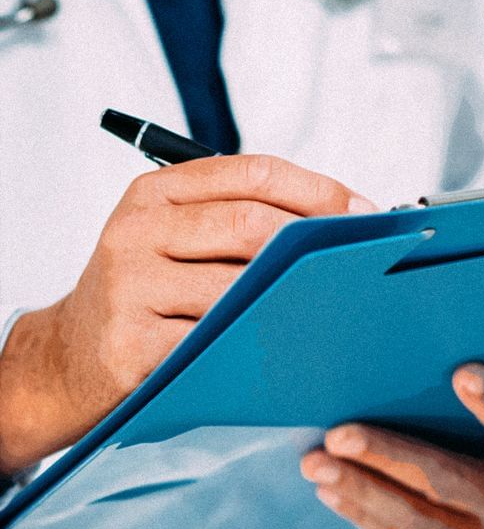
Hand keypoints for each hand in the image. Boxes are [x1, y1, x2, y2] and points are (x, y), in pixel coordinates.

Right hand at [0, 155, 374, 471]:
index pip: (252, 173)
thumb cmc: (151, 289)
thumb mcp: (178, 235)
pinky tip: (286, 343)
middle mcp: (136, 233)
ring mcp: (130, 290)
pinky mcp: (133, 347)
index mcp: (155, 194)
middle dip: (314, 245)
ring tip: (331, 304)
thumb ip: (243, 215)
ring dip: (294, 297)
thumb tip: (349, 215)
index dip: (318, 190)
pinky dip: (259, 341)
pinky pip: (217, 341)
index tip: (365, 212)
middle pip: (250, 225)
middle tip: (357, 262)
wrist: (73, 356)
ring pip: (238, 287)